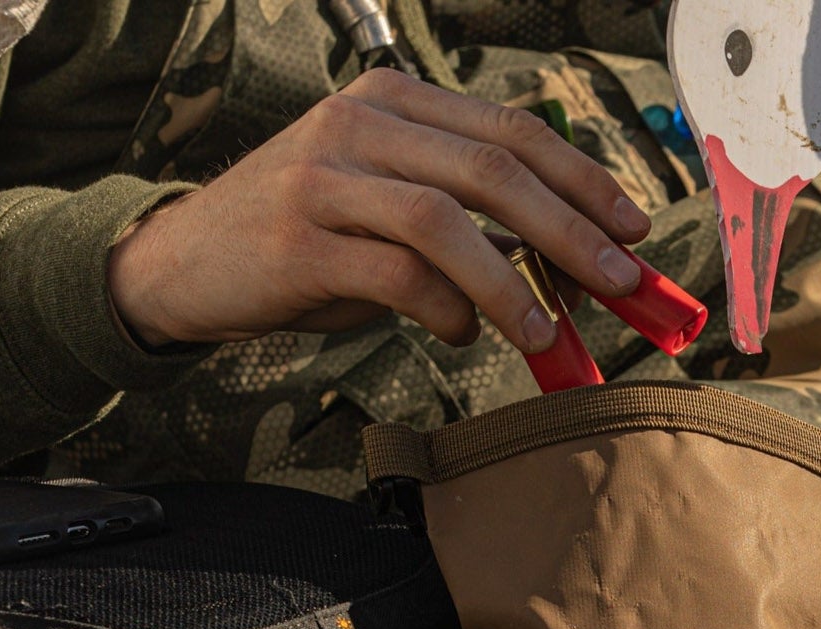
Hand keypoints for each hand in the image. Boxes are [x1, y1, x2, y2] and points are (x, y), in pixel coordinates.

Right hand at [107, 69, 651, 354]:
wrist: (187, 264)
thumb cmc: (305, 242)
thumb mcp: (388, 212)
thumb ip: (467, 224)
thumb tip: (564, 262)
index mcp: (394, 102)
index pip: (510, 130)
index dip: (581, 179)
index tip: (633, 227)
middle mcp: (362, 123)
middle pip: (492, 166)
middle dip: (569, 227)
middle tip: (618, 280)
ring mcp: (326, 176)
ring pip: (447, 219)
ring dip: (513, 282)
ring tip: (548, 331)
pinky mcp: (300, 240)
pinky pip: (397, 275)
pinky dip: (445, 310)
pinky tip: (462, 334)